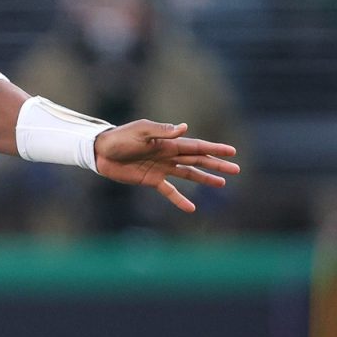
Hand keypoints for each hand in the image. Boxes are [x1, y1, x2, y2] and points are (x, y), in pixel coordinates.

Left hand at [92, 120, 240, 212]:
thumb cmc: (119, 138)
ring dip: (205, 179)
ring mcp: (161, 168)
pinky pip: (169, 191)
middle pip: (197, 161)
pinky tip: (191, 208)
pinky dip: (179, 199)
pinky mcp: (151, 180)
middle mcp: (168, 155)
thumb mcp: (140, 132)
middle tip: (236, 170)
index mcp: (168, 142)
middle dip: (217, 165)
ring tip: (222, 184)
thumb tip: (184, 128)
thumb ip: (161, 131)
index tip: (232, 152)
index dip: (215, 149)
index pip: (196, 146)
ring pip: (188, 174)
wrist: (100, 152)